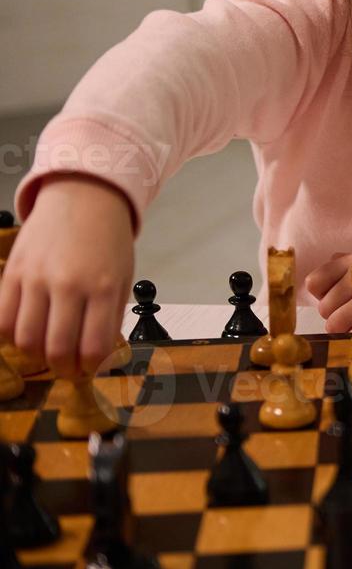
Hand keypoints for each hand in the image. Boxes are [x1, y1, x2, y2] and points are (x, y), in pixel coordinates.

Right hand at [0, 174, 134, 378]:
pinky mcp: (12, 273)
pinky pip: (3, 319)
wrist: (84, 197)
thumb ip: (111, 316)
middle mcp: (68, 284)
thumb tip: (99, 355)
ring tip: (48, 351)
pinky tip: (28, 332)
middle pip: (55, 349)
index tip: (89, 370)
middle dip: (63, 369)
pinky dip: (12, 335)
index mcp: (103, 287)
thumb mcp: (123, 277)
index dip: (89, 369)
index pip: (92, 347)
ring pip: (24, 340)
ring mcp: (36, 278)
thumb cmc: (107, 240)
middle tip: (68, 368)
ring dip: (36, 356)